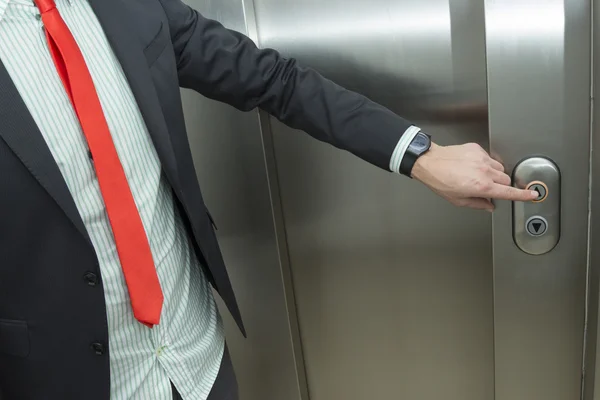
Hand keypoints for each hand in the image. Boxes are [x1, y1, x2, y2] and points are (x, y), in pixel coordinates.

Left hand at [411, 142, 537, 210]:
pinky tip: (472, 166)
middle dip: (501, 186)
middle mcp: (484, 172)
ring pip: (499, 168)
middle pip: (506, 179)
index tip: (533, 195)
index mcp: (481, 186)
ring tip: (478, 176)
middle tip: (489, 188)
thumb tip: (488, 206)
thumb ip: (478, 204)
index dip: (522, 195)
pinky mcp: (477, 149)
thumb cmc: (440, 181)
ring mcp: (482, 158)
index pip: (508, 192)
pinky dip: (485, 164)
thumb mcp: (458, 200)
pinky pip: (489, 158)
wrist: (429, 162)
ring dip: (494, 174)